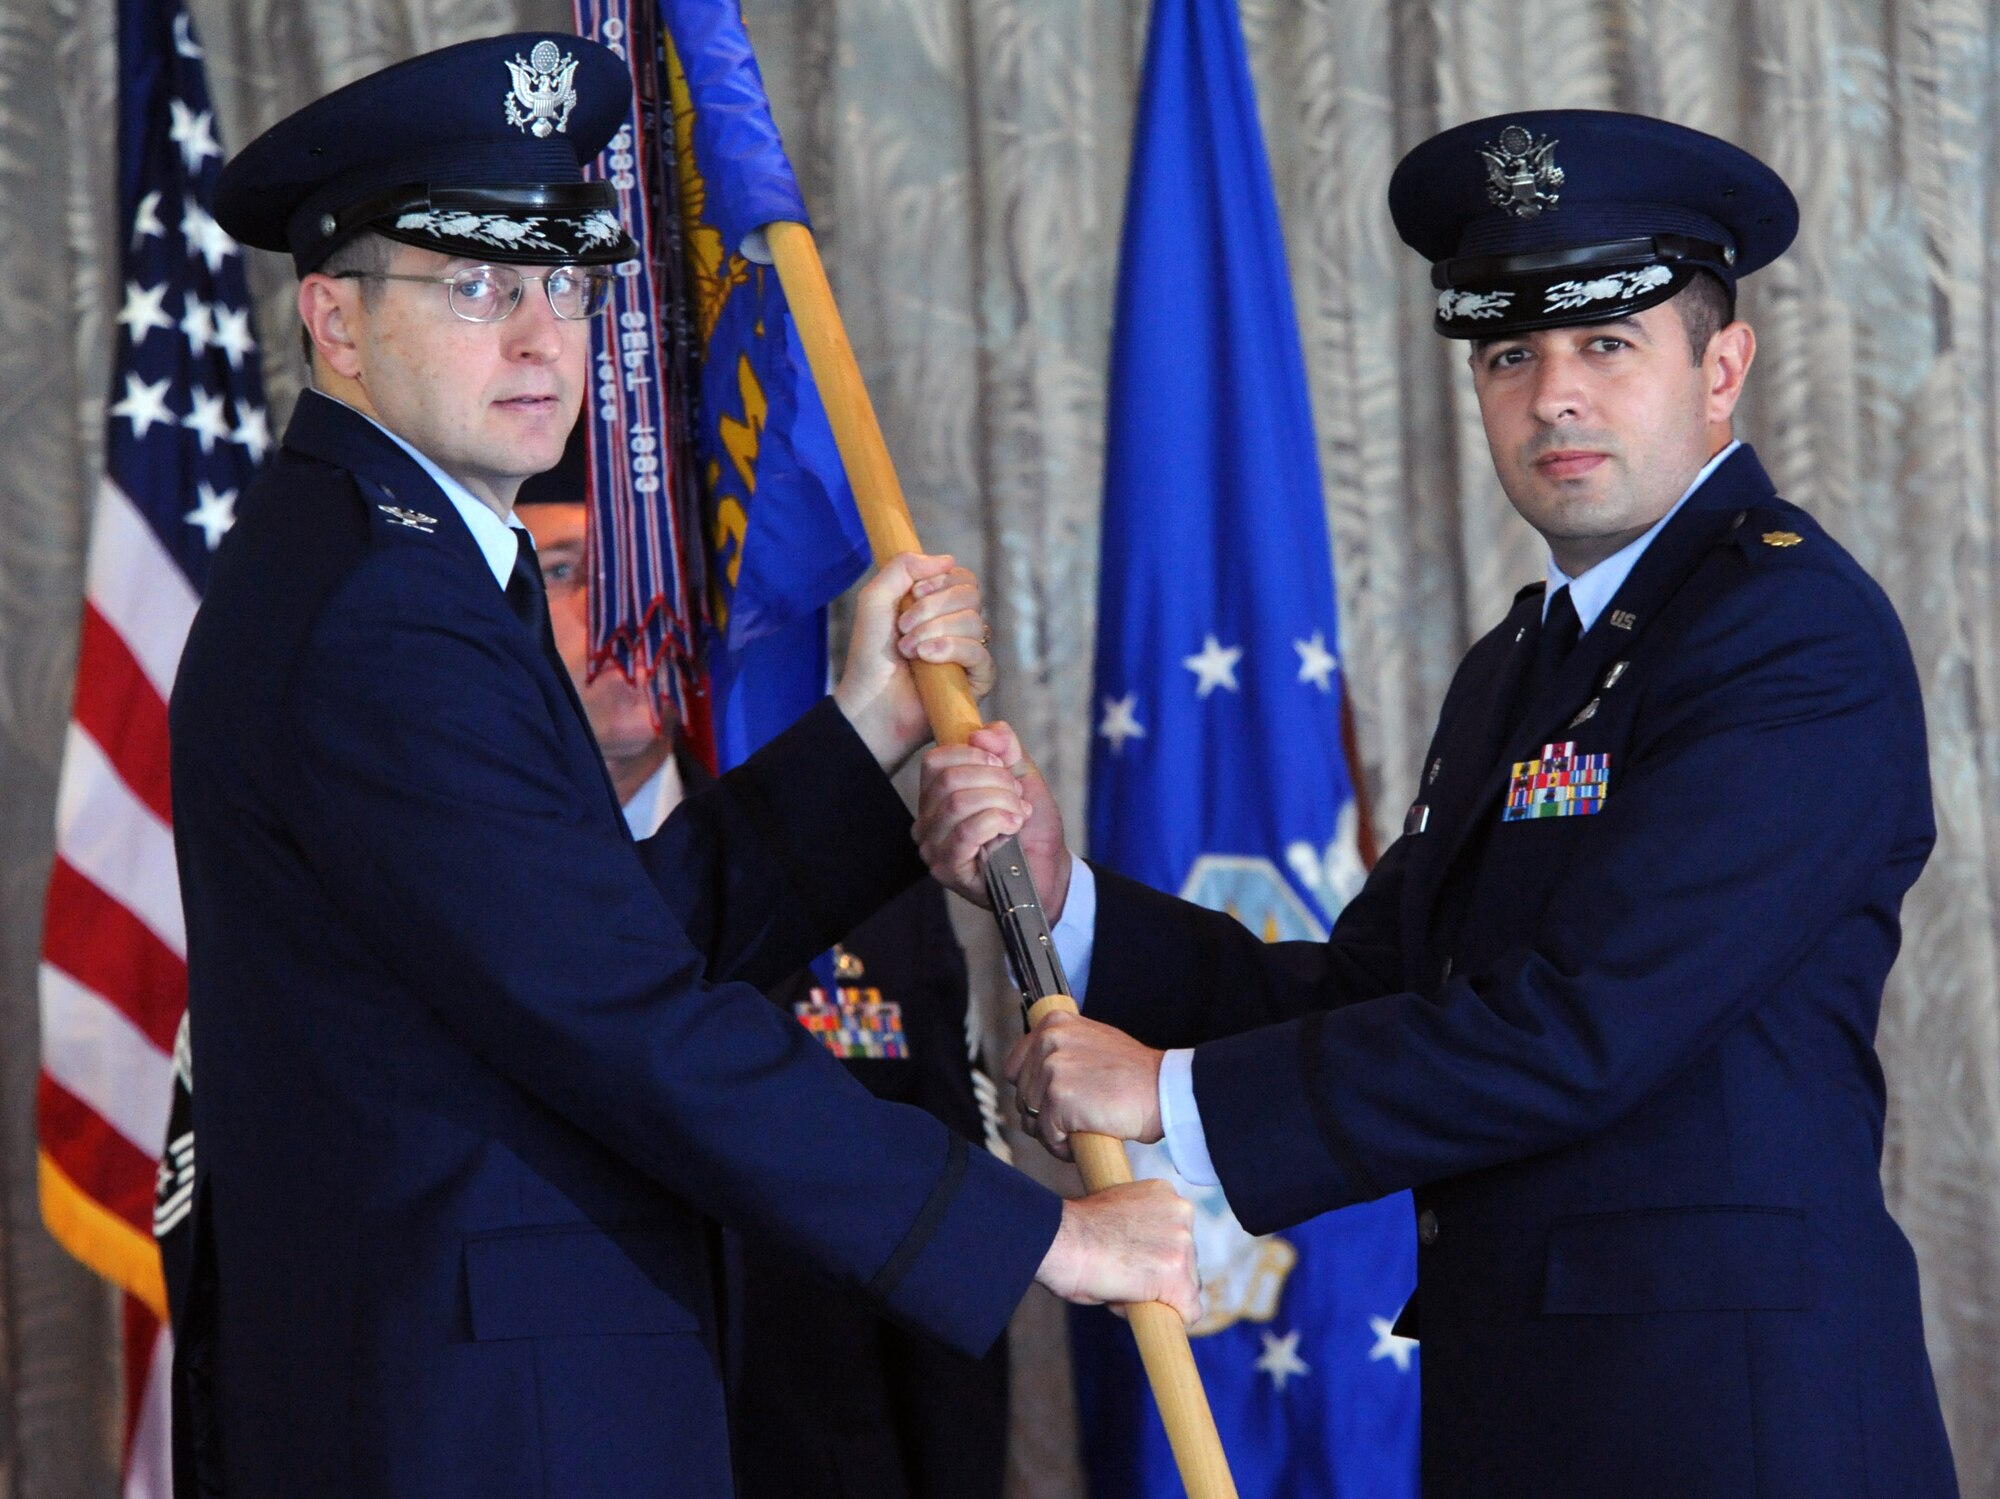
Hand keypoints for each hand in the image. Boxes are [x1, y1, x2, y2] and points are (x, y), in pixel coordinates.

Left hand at [833, 552, 993, 772]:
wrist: (869, 702)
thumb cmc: (870, 655)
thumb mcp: (876, 599)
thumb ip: (902, 568)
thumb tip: (948, 559)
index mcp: (940, 606)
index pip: (962, 578)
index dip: (941, 580)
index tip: (913, 593)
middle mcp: (959, 627)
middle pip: (971, 595)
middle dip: (934, 607)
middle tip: (903, 626)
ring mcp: (970, 654)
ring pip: (975, 622)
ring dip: (934, 631)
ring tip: (908, 649)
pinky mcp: (977, 681)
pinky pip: (979, 653)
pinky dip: (950, 649)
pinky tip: (925, 658)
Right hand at [916, 721, 1071, 918]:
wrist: (1049, 870)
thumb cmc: (1032, 828)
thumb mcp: (1023, 776)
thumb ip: (1005, 748)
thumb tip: (982, 734)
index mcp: (937, 796)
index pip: (934, 761)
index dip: (973, 755)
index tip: (1004, 767)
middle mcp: (927, 821)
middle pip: (948, 779)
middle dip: (995, 780)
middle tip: (1017, 796)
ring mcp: (933, 847)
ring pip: (957, 802)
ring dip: (1000, 802)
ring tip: (1019, 814)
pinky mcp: (947, 869)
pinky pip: (965, 832)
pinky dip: (996, 821)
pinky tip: (1012, 827)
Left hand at [1007, 1011, 1163, 1159]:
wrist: (1164, 1091)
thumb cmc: (1134, 1075)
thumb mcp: (1093, 1043)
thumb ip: (1062, 1050)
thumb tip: (1033, 1076)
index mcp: (1053, 1023)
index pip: (1016, 1068)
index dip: (1033, 1092)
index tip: (1055, 1103)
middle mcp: (1048, 1040)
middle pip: (1022, 1096)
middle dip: (1043, 1116)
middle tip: (1074, 1122)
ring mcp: (1052, 1068)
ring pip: (1031, 1118)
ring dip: (1053, 1133)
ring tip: (1082, 1129)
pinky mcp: (1059, 1098)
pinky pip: (1047, 1135)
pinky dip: (1063, 1147)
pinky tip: (1085, 1138)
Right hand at [1036, 1179, 1200, 1324]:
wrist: (1061, 1243)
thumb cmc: (1073, 1230)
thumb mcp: (1115, 1213)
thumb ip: (1139, 1230)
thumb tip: (1145, 1262)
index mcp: (1164, 1193)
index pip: (1176, 1233)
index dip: (1155, 1254)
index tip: (1137, 1262)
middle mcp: (1182, 1213)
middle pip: (1187, 1259)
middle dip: (1162, 1274)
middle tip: (1125, 1278)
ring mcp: (1183, 1246)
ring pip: (1188, 1285)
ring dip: (1162, 1294)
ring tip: (1123, 1288)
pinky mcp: (1178, 1279)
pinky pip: (1189, 1312)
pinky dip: (1168, 1319)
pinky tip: (1139, 1309)